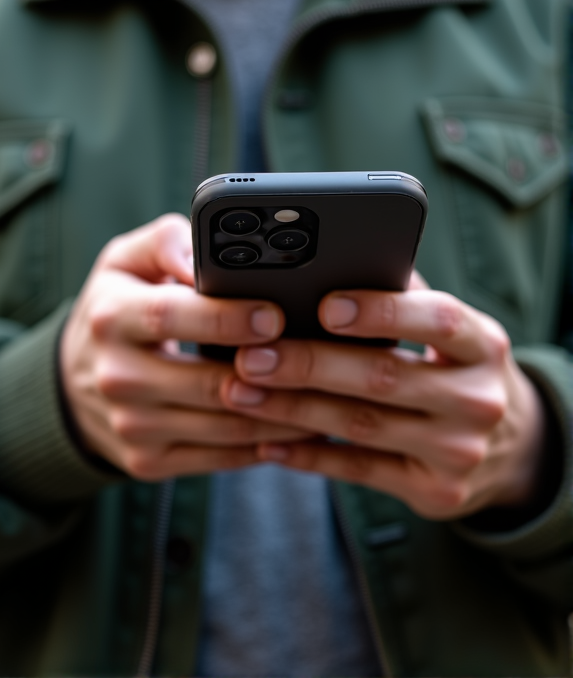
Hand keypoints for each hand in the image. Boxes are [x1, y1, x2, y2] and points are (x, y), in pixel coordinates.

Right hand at [59, 213, 308, 480]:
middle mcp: (116, 376)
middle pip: (208, 382)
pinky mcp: (146, 460)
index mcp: (111, 318)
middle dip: (272, 374)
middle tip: (321, 362)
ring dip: (282, 416)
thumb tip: (203, 254)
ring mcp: (131, 426)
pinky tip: (298, 430)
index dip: (227, 318)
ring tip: (327, 397)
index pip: (172, 315)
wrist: (75, 381)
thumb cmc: (115, 311)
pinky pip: (219, 458)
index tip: (276, 315)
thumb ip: (165, 243)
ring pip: (224, 427)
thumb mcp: (125, 262)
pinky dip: (263, 446)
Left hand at [220, 273, 546, 519]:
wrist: (509, 449)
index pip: (436, 319)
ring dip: (293, 410)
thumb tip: (336, 261)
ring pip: (361, 426)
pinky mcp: (434, 490)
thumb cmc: (457, 372)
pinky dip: (308, 457)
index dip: (381, 311)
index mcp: (482, 344)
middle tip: (250, 357)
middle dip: (308, 364)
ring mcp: (459, 451)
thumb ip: (405, 300)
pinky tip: (269, 444)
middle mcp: (478, 399)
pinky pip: (359, 472)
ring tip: (241, 394)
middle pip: (383, 377)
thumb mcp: (453, 335)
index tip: (324, 305)